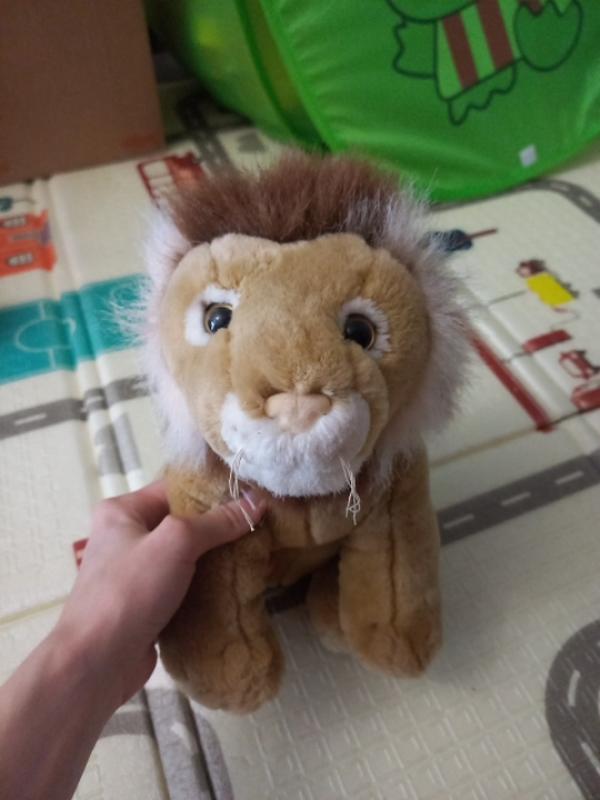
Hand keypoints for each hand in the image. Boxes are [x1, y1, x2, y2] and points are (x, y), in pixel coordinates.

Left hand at [54, 481, 265, 712]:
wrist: (96, 663)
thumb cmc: (130, 591)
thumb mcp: (177, 543)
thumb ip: (218, 521)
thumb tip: (259, 501)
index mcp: (122, 511)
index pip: (175, 488)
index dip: (213, 490)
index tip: (252, 496)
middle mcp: (126, 537)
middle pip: (183, 523)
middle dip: (219, 527)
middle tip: (260, 527)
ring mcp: (135, 574)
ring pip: (186, 557)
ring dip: (216, 559)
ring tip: (255, 555)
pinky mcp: (146, 605)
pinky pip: (183, 586)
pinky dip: (206, 587)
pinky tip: (235, 587)